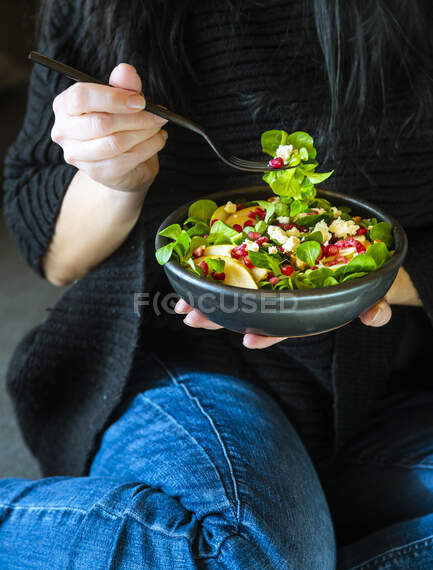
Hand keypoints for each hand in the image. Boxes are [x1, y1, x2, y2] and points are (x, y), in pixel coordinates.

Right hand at [51, 63, 167, 192]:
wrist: (122, 163)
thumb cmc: (118, 124)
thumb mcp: (123, 99)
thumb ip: (123, 85)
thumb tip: (125, 70)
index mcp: (65, 105)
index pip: (81, 97)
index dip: (113, 97)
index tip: (140, 100)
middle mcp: (63, 131)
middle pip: (100, 123)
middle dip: (135, 118)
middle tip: (158, 115)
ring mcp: (76, 155)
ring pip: (114, 143)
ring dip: (144, 134)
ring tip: (158, 126)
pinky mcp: (95, 172)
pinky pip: (125, 160)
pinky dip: (148, 148)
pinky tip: (158, 140)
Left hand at [174, 267, 421, 348]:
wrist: (357, 251)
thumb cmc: (359, 276)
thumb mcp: (371, 291)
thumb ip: (374, 306)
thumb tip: (375, 315)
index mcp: (303, 308)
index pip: (284, 325)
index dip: (267, 333)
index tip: (249, 339)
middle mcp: (282, 297)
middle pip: (248, 310)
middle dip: (219, 317)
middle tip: (191, 318)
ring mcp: (269, 278)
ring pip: (235, 290)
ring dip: (208, 296)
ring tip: (181, 303)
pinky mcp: (261, 253)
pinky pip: (235, 259)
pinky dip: (214, 264)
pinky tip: (192, 267)